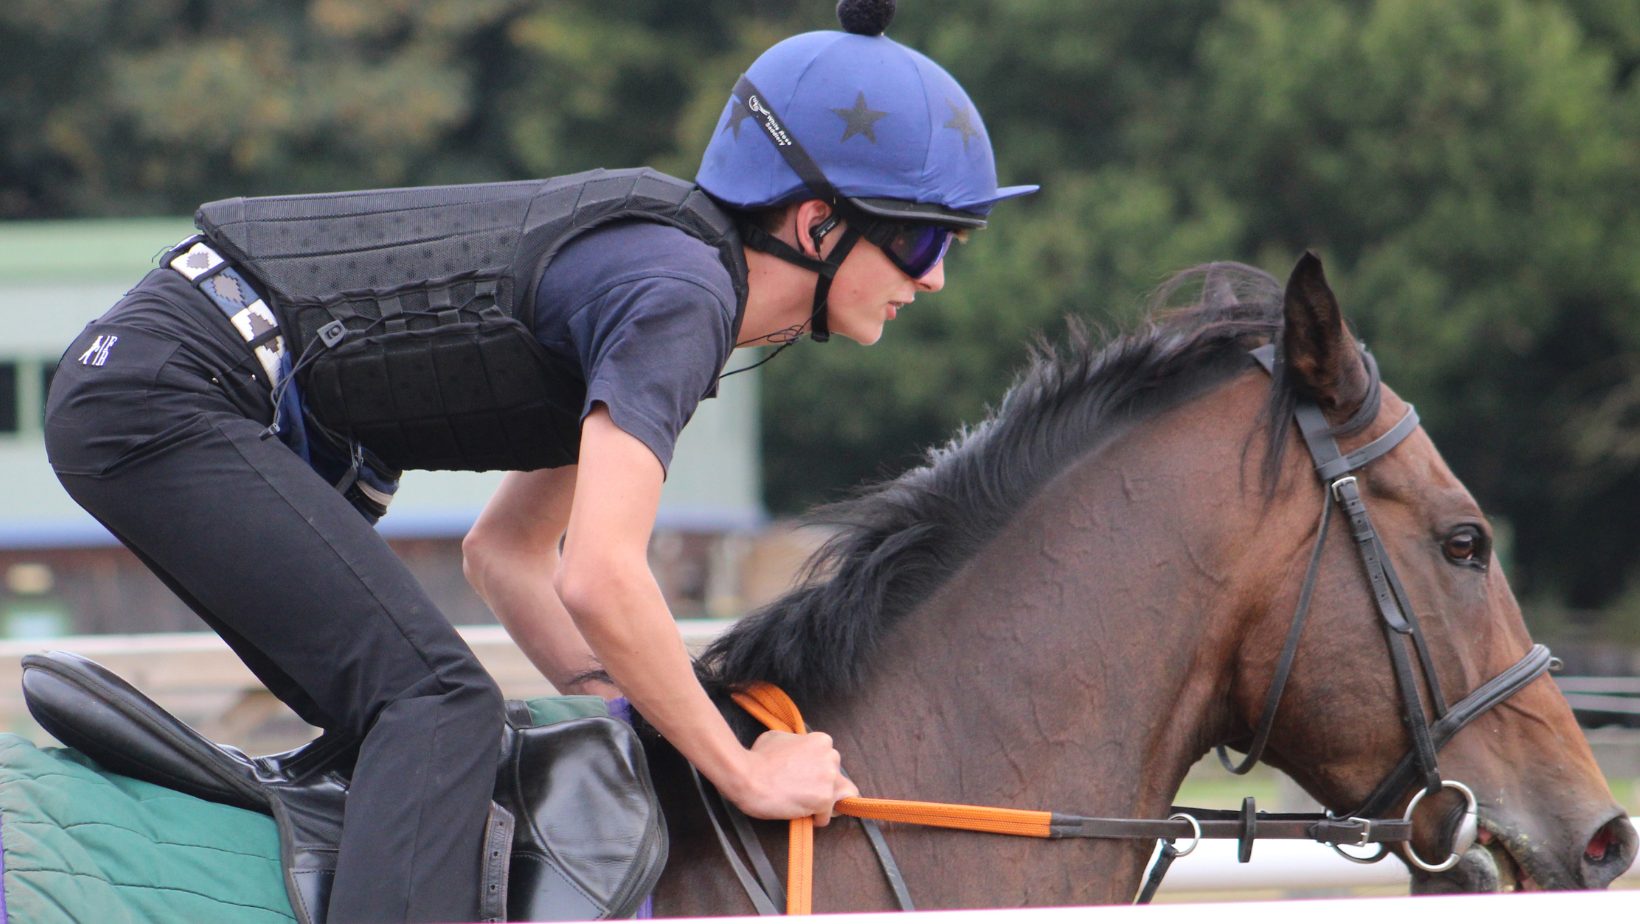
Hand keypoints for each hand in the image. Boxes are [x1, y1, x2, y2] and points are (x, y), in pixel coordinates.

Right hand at [724, 730, 859, 825]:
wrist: (747, 776)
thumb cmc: (759, 758)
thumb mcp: (780, 738)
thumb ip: (798, 744)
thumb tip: (798, 752)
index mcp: (822, 741)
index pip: (832, 761)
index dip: (819, 772)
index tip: (807, 779)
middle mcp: (831, 757)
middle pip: (838, 780)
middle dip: (824, 787)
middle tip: (804, 793)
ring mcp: (829, 778)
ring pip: (837, 799)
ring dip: (823, 804)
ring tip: (806, 806)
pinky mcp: (824, 799)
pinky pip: (826, 816)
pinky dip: (815, 819)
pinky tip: (801, 814)